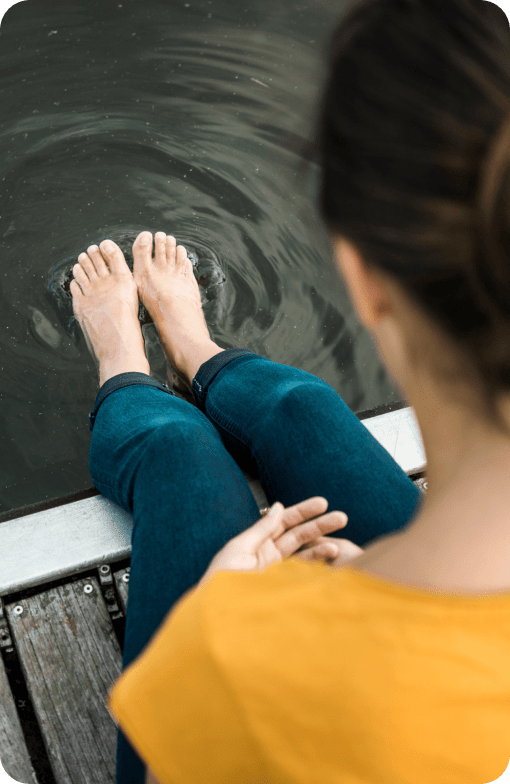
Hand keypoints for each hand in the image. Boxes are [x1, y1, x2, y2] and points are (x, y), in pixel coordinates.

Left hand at [197, 497, 362, 587]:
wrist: (217, 616)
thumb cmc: (221, 582)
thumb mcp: (240, 549)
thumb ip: (262, 529)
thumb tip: (279, 507)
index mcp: (258, 543)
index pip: (284, 522)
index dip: (304, 512)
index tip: (323, 504)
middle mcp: (270, 556)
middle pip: (299, 536)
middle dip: (320, 526)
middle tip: (341, 518)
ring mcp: (278, 573)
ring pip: (305, 555)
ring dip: (322, 548)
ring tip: (337, 546)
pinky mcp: (283, 589)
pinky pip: (303, 575)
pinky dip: (317, 568)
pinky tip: (327, 563)